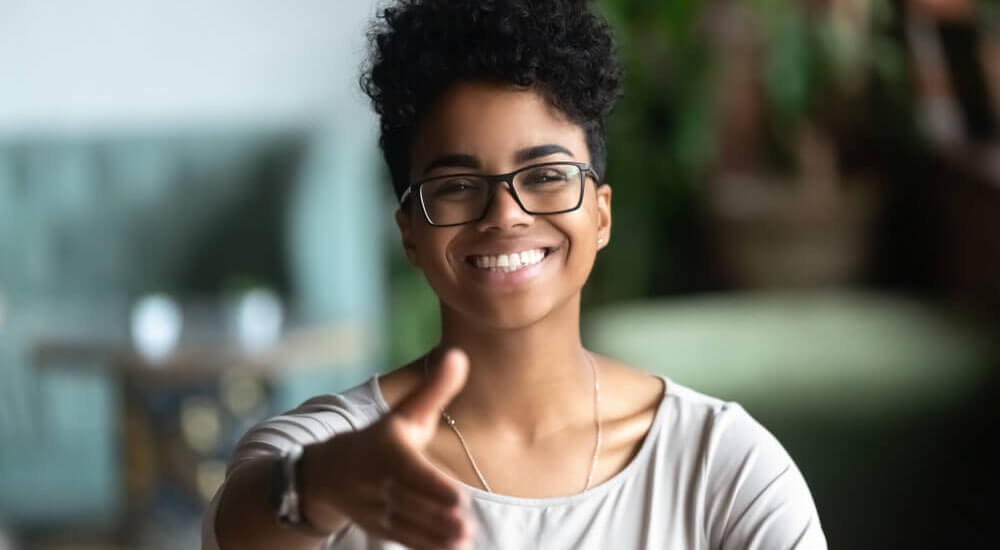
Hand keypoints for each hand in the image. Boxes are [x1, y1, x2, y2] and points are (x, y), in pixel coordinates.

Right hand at [304, 348, 475, 549]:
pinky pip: (402, 539)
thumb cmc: (380, 438)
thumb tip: (459, 355)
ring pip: (407, 525)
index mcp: (386, 451)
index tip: (458, 497)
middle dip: (438, 516)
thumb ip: (434, 389)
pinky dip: (425, 546)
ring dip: (435, 535)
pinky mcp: (379, 527)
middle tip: (466, 526)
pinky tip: (452, 549)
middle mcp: (378, 481)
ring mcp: (376, 507)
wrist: (327, 472)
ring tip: (463, 540)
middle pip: (411, 502)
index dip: (432, 485)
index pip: (411, 470)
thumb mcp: (404, 413)